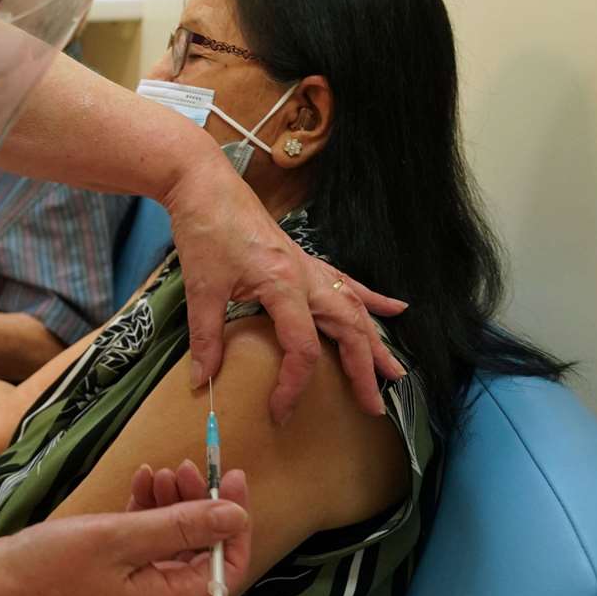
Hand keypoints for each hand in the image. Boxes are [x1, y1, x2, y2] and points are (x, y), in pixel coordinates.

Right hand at [0, 478, 250, 595]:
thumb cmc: (47, 571)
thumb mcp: (117, 539)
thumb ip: (178, 526)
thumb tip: (234, 514)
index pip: (226, 568)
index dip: (236, 524)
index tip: (233, 480)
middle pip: (199, 552)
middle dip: (202, 506)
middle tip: (193, 465)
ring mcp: (128, 585)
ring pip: (169, 541)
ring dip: (173, 504)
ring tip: (163, 469)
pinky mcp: (105, 572)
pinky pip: (140, 541)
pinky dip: (145, 510)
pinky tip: (139, 482)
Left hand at [162, 155, 405, 424]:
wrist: (204, 184)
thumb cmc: (203, 231)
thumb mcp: (200, 287)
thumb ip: (205, 337)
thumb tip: (203, 381)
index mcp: (283, 284)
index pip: (303, 347)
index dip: (293, 385)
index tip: (279, 411)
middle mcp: (306, 276)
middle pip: (347, 330)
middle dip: (363, 370)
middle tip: (374, 407)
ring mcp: (308, 265)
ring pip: (354, 308)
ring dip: (375, 341)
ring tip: (396, 371)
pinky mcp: (302, 258)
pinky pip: (345, 282)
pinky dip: (371, 298)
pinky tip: (395, 309)